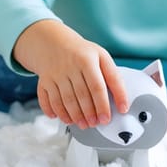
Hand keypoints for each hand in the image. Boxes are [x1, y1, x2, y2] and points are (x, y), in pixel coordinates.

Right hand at [13, 20, 127, 127]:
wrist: (53, 41)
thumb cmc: (82, 53)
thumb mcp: (102, 57)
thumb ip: (114, 78)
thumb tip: (122, 103)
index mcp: (87, 59)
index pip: (97, 86)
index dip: (103, 105)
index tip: (107, 118)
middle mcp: (69, 66)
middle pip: (80, 96)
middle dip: (89, 114)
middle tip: (96, 123)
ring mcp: (54, 74)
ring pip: (64, 100)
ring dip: (75, 116)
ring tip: (84, 124)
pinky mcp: (44, 81)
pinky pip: (47, 100)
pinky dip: (55, 112)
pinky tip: (64, 118)